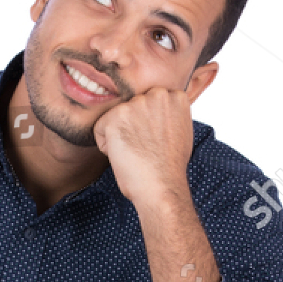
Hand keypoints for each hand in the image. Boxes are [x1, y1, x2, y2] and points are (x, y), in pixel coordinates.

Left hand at [94, 87, 218, 281]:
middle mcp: (157, 94)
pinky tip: (124, 155)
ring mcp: (136, 103)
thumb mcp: (181, 131)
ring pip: (115, 119)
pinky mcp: (116, 116)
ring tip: (137, 153)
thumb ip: (172, 113)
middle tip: (146, 149)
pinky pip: (100, 130)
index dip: (148, 127)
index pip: (147, 104)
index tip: (157, 142)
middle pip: (130, 109)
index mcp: (175, 96)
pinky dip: (107, 146)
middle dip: (132, 130)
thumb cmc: (170, 168)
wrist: (161, 187)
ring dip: (119, 137)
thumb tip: (173, 105)